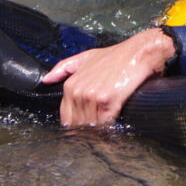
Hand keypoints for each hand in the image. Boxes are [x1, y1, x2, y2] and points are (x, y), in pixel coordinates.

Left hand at [41, 28, 175, 127]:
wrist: (139, 53)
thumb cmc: (116, 56)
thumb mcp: (87, 57)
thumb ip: (65, 67)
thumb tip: (46, 79)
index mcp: (71, 85)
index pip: (67, 118)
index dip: (78, 125)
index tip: (88, 127)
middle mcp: (78, 92)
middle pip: (77, 125)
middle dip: (87, 131)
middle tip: (98, 133)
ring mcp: (91, 97)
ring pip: (89, 127)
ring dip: (98, 132)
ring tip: (107, 133)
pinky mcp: (107, 102)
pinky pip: (103, 125)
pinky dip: (108, 130)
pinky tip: (113, 129)